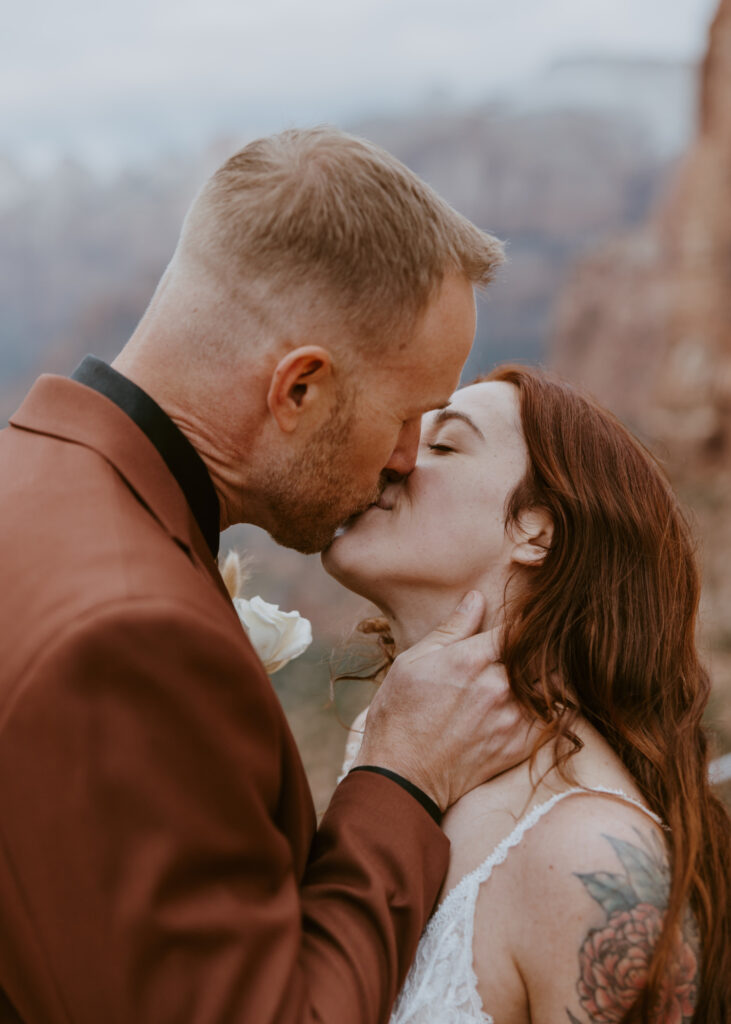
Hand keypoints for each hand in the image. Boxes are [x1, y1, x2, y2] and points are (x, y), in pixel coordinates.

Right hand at [351, 591, 535, 811]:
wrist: (402, 776)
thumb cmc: (399, 714)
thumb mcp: (413, 662)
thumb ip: (451, 630)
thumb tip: (476, 598)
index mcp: (470, 659)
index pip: (516, 627)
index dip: (524, 621)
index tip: (528, 618)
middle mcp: (498, 686)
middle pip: (538, 653)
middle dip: (539, 646)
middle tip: (546, 640)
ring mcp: (512, 717)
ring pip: (549, 683)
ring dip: (546, 674)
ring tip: (541, 670)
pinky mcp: (520, 744)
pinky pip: (553, 717)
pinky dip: (551, 705)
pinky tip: (540, 700)